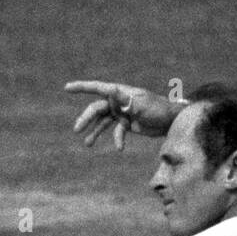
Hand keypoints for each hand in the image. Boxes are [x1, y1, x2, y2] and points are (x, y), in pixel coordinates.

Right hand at [65, 80, 181, 150]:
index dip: (81, 87)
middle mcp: (118, 101)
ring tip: (87, 143)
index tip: (66, 88)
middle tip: (77, 130)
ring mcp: (121, 112)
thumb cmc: (157, 108)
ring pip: (103, 122)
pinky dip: (117, 140)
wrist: (170, 121)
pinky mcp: (126, 123)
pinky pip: (116, 132)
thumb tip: (111, 90)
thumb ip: (124, 99)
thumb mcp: (140, 104)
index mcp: (119, 92)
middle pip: (96, 109)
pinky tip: (119, 148)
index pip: (97, 88)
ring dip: (95, 132)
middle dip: (86, 119)